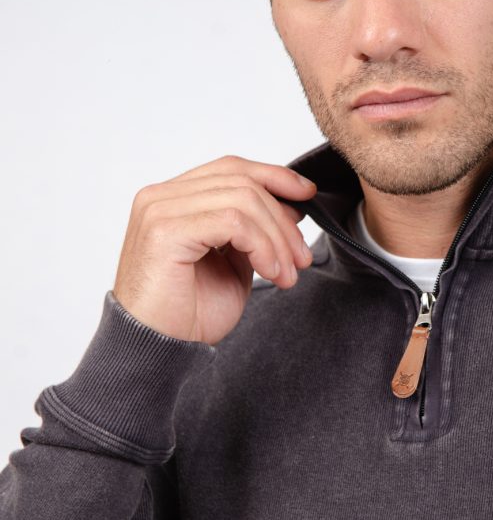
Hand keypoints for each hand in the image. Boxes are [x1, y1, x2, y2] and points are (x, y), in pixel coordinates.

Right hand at [113, 156, 316, 343]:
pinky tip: (269, 273)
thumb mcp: (233, 264)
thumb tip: (289, 207)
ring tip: (287, 273)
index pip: (231, 168)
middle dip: (282, 220)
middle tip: (301, 258)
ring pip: (242, 200)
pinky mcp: (166, 230)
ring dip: (276, 239)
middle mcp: (161, 197)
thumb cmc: (187, 314)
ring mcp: (160, 210)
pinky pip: (232, 222)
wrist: (158, 350)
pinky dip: (262, 246)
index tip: (307, 196)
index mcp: (174, 199)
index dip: (274, 176)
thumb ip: (252, 232)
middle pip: (241, 182)